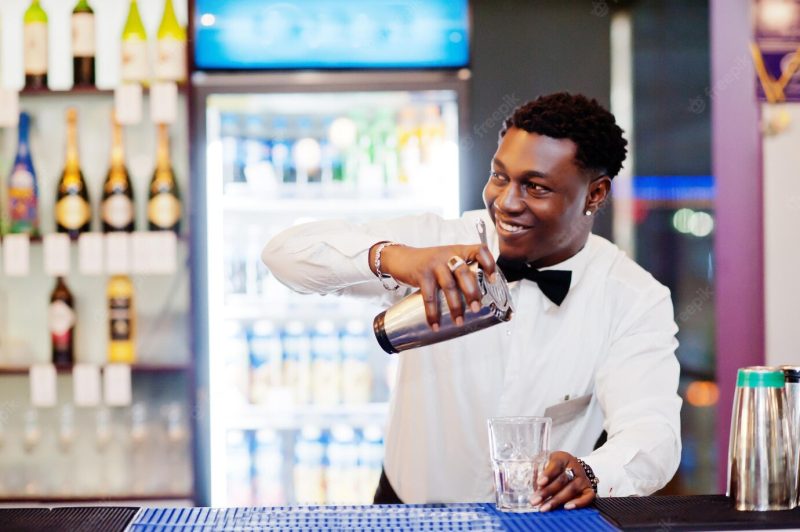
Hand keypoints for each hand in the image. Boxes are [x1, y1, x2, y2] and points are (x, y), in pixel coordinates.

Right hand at [369, 243, 495, 328]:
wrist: (401, 258)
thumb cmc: (429, 263)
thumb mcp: (447, 260)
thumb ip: (461, 273)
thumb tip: (478, 299)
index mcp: (459, 251)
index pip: (479, 250)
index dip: (489, 264)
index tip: (492, 280)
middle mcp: (448, 255)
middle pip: (464, 272)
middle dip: (472, 292)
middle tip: (477, 308)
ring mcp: (434, 264)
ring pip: (449, 286)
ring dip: (455, 306)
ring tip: (459, 321)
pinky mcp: (421, 274)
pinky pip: (429, 296)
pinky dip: (432, 313)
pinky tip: (435, 324)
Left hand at [532, 451, 594, 510]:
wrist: (571, 470)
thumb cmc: (554, 468)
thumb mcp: (545, 463)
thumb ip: (537, 471)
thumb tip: (528, 484)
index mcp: (562, 458)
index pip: (556, 465)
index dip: (548, 474)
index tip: (539, 483)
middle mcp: (575, 467)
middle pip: (562, 479)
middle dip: (547, 491)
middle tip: (535, 500)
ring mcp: (583, 479)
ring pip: (572, 489)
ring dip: (557, 500)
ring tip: (544, 507)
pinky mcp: (589, 490)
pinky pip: (587, 498)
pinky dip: (578, 503)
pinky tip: (566, 508)